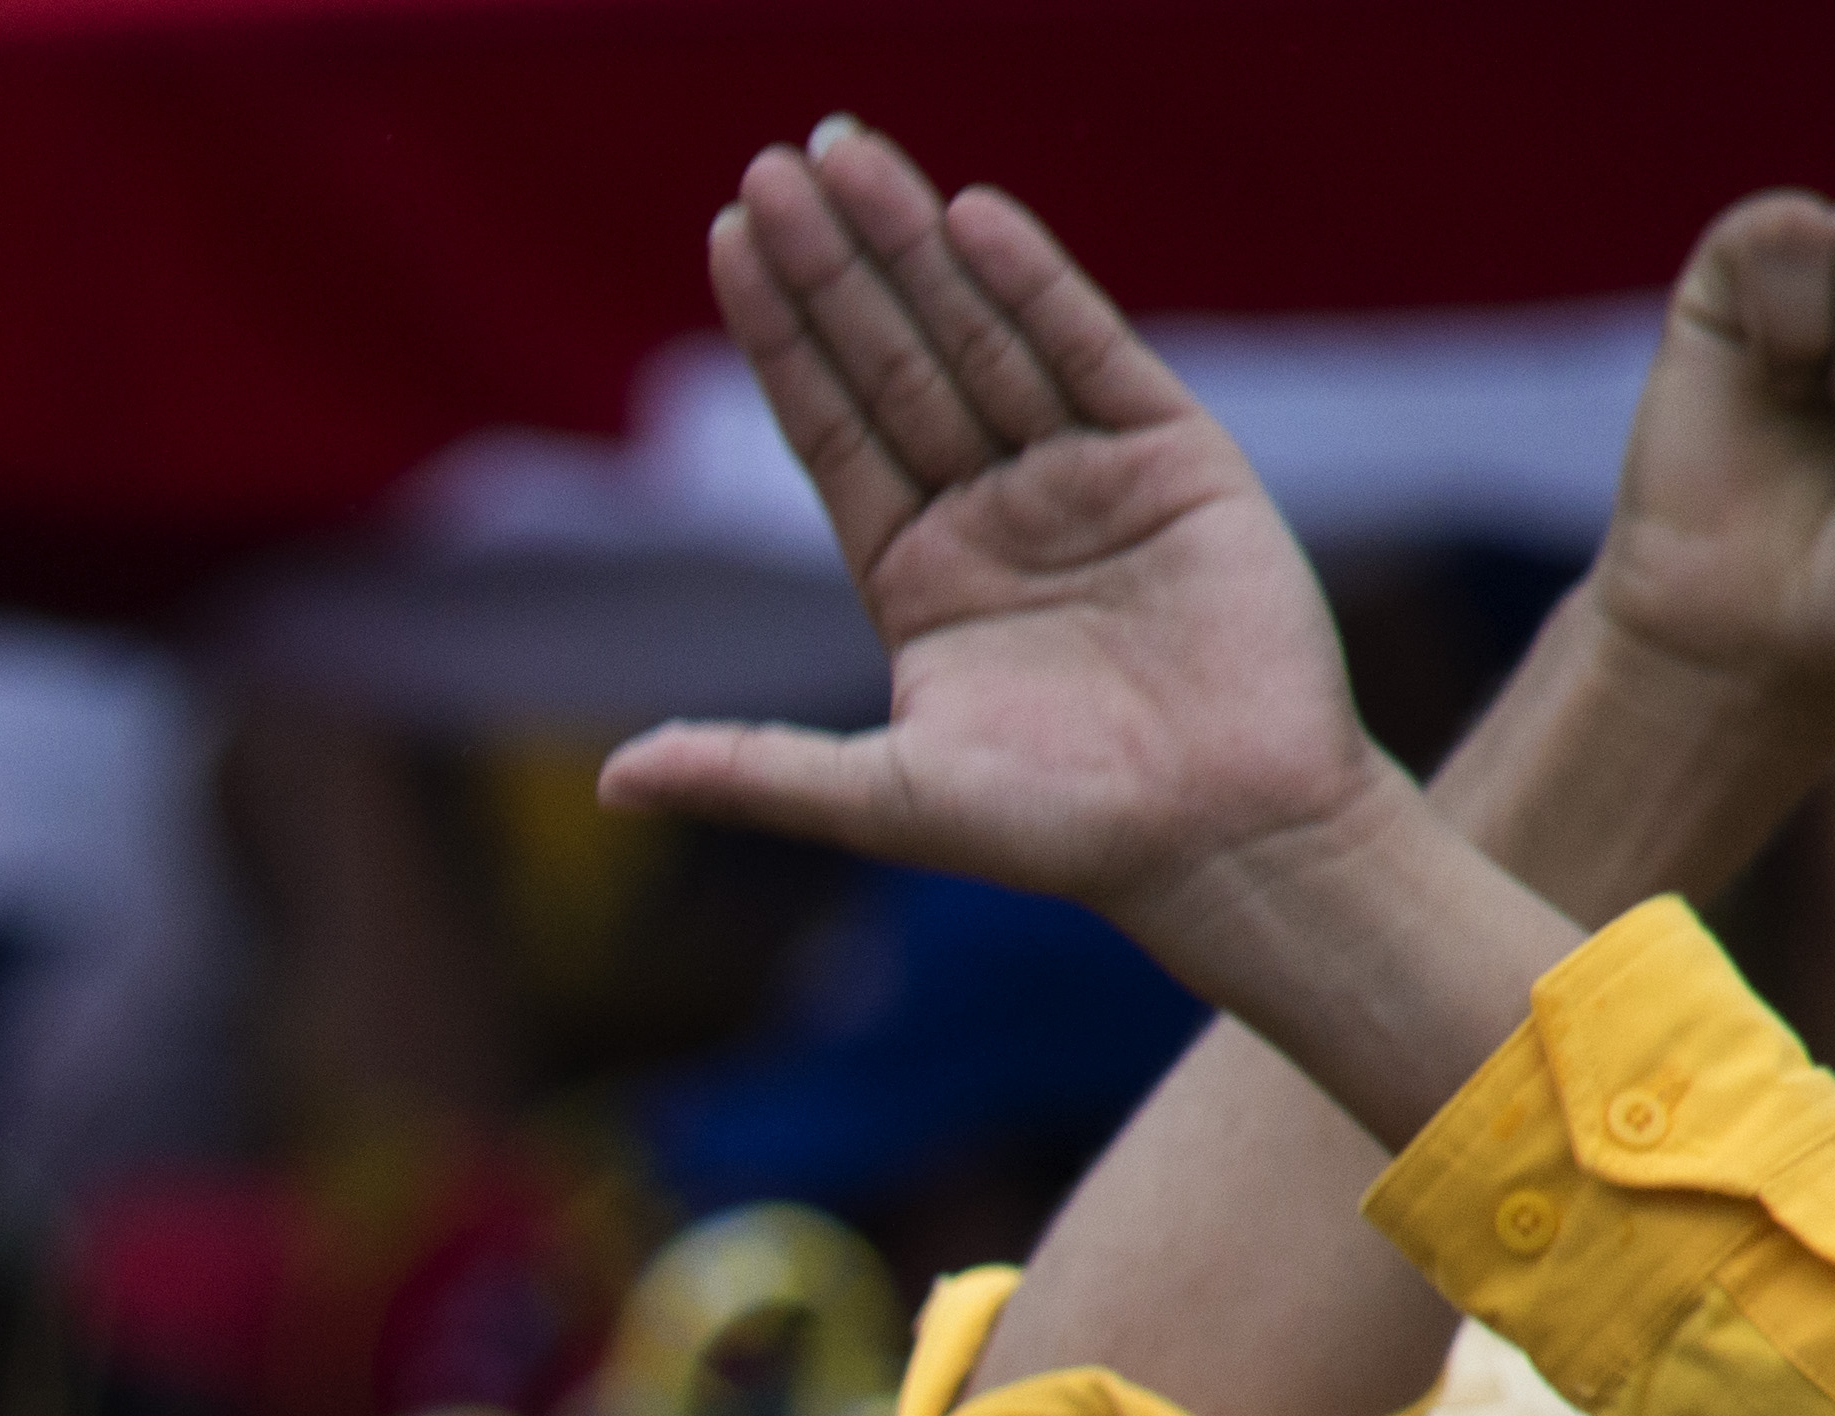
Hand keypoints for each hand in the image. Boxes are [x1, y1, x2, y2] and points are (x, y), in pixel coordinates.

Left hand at [598, 123, 1384, 925]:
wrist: (1223, 842)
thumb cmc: (1056, 836)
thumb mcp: (881, 800)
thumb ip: (752, 771)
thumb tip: (611, 783)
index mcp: (912, 573)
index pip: (828, 426)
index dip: (779, 335)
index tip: (728, 237)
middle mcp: (988, 511)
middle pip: (892, 361)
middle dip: (834, 264)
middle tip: (774, 164)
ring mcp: (1080, 476)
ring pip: (979, 337)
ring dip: (915, 247)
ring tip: (850, 154)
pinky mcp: (1174, 458)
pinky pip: (1090, 352)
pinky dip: (1034, 285)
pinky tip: (971, 218)